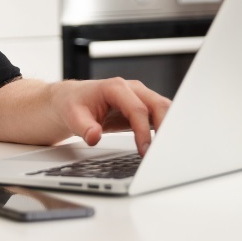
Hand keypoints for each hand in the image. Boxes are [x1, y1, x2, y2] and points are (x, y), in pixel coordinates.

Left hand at [50, 78, 170, 154]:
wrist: (72, 99)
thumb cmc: (73, 104)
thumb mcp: (72, 116)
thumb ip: (84, 127)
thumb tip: (94, 136)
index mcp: (115, 88)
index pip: (137, 109)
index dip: (143, 131)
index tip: (144, 150)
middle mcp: (132, 89)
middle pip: (158, 105)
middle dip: (165, 128)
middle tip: (163, 152)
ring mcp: (140, 96)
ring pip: (164, 109)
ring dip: (169, 128)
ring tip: (168, 150)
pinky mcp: (143, 106)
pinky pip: (161, 115)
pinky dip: (166, 128)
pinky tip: (166, 145)